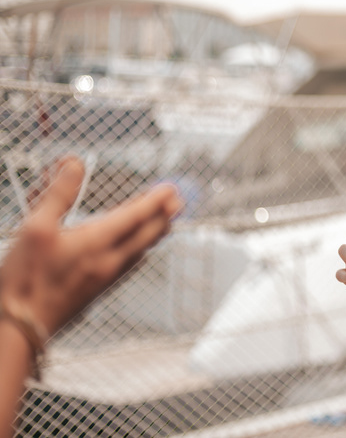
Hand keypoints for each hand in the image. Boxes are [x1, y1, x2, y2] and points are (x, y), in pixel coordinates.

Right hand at [0, 156, 181, 340]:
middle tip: (177, 201)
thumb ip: (58, 195)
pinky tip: (135, 249)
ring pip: (141, 249)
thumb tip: (74, 165)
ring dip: (155, 232)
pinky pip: (130, 264)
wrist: (20, 328)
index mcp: (98, 242)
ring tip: (163, 220)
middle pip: (148, 233)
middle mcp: (110, 260)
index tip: (171, 189)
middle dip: (164, 215)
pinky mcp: (100, 289)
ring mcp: (107, 277)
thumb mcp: (35, 228)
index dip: (156, 199)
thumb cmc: (25, 281)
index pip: (138, 215)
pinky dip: (140, 248)